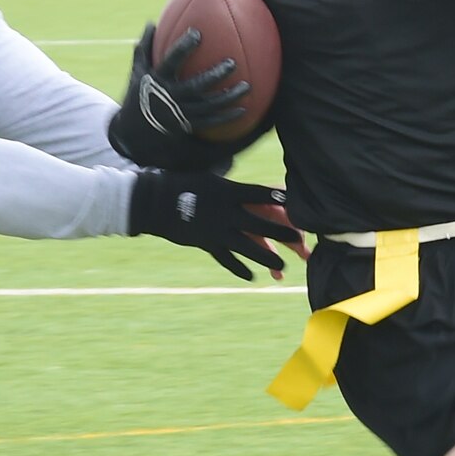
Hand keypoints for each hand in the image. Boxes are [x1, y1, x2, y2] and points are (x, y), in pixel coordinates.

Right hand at [107, 25, 250, 168]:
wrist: (134, 132)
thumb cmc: (137, 94)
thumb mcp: (137, 70)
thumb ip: (145, 47)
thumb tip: (151, 22)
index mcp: (158, 79)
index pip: (172, 61)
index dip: (184, 48)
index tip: (197, 34)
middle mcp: (170, 97)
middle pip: (196, 86)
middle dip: (215, 75)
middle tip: (232, 63)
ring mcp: (180, 113)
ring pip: (208, 106)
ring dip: (229, 97)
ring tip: (246, 87)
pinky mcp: (187, 125)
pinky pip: (210, 122)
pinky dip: (227, 117)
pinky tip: (244, 110)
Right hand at [128, 170, 300, 281]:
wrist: (155, 201)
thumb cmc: (184, 184)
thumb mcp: (211, 179)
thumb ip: (233, 188)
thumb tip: (256, 189)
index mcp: (228, 191)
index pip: (260, 194)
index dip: (279, 198)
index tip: (296, 203)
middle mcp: (225, 211)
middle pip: (260, 223)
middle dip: (281, 232)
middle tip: (299, 240)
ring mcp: (215, 229)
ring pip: (247, 246)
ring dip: (266, 257)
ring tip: (282, 266)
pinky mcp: (206, 243)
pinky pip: (226, 259)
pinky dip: (238, 268)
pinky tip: (252, 276)